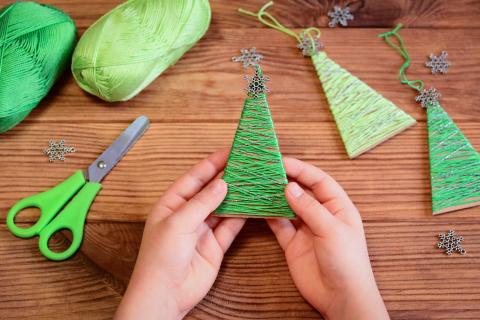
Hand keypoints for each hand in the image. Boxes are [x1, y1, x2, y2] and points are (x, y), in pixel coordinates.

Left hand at [116, 150, 245, 319]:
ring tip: (254, 180)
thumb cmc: (160, 258)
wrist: (166, 294)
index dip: (212, 163)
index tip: (230, 151)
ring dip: (237, 195)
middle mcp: (187, 214)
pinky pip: (231, 226)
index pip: (194, 177)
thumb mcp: (179, 223)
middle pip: (211, 190)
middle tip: (247, 163)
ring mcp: (202, 229)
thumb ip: (202, 202)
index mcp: (171, 204)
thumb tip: (222, 183)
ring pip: (223, 207)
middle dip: (228, 177)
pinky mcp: (215, 245)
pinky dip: (242, 215)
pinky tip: (253, 204)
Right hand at [268, 157, 388, 319]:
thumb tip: (290, 187)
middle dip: (285, 180)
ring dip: (274, 196)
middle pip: (301, 191)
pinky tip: (257, 206)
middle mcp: (321, 214)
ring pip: (287, 207)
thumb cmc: (347, 261)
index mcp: (338, 207)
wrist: (341, 297)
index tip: (282, 161)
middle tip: (265, 170)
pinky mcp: (292, 243)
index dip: (301, 169)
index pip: (319, 181)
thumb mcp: (331, 229)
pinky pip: (278, 225)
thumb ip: (310, 208)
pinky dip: (268, 215)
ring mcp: (305, 229)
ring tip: (258, 184)